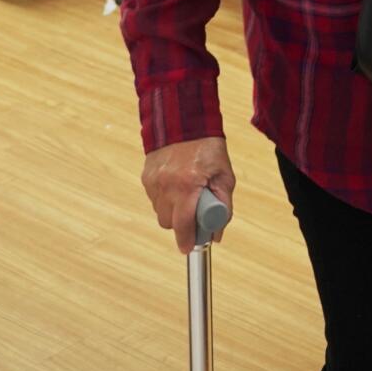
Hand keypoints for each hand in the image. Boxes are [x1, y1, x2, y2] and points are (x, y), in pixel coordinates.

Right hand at [140, 135, 234, 254]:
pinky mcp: (146, 177)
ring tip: (186, 196)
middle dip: (181, 224)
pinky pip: (154, 199)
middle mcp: (167, 186)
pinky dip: (165, 199)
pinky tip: (176, 186)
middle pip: (168, 223)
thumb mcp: (225, 176)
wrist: (185, 122)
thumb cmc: (209, 149)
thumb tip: (217, 234)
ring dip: (172, 211)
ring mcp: (153, 181)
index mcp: (188, 186)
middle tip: (193, 216)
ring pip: (160, 212)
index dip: (187, 240)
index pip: (183, 224)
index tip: (190, 248)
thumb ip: (223, 206)